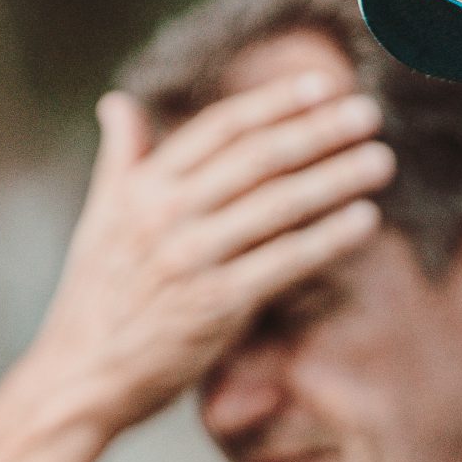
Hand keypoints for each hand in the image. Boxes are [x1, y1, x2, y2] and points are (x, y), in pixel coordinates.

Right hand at [24, 71, 391, 433]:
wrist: (81, 376)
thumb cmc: (99, 298)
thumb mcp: (101, 219)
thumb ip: (122, 160)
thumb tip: (118, 102)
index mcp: (141, 188)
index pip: (219, 129)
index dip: (274, 103)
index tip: (321, 85)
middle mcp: (164, 214)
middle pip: (257, 158)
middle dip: (317, 131)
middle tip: (368, 113)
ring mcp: (191, 258)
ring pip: (277, 204)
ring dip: (335, 178)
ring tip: (380, 160)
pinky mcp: (216, 304)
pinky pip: (285, 261)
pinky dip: (328, 238)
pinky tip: (366, 219)